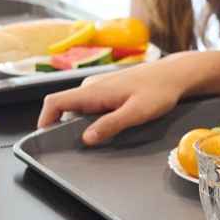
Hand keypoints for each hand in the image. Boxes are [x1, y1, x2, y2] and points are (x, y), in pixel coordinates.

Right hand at [36, 57, 188, 145]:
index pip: (54, 101)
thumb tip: (86, 138)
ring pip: (79, 107)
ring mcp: (99, 85)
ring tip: (104, 133)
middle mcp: (91, 85)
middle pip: (65, 108)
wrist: (175, 75)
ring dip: (83, 122)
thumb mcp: (136, 113)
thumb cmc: (159, 91)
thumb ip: (110, 125)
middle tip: (82, 144)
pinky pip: (91, 104)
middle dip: (67, 126)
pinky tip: (113, 123)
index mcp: (93, 90)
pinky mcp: (107, 88)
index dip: (44, 119)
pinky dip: (94, 116)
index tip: (45, 137)